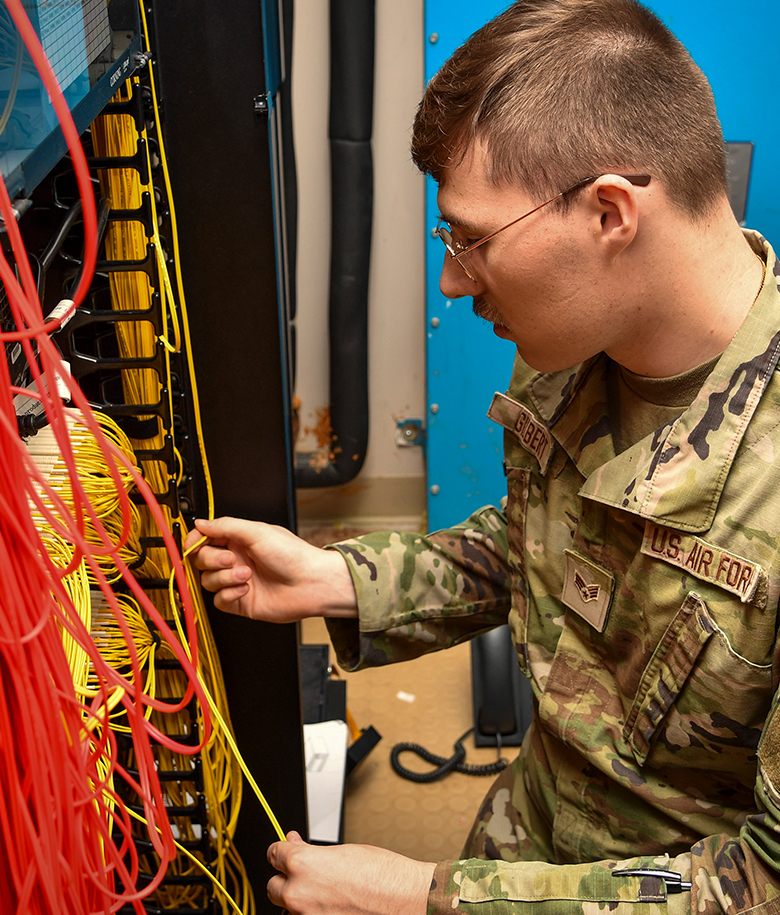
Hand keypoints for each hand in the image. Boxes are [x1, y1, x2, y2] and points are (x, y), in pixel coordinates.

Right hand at [184, 517, 357, 622]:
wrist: (311, 583)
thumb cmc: (292, 555)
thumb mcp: (257, 532)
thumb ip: (225, 526)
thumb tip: (200, 523)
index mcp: (238, 539)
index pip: (204, 539)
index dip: (194, 542)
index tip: (192, 545)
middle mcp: (235, 559)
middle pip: (202, 560)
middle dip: (212, 559)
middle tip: (231, 559)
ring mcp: (236, 581)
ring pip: (208, 581)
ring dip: (224, 577)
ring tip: (246, 575)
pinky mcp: (240, 602)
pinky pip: (218, 600)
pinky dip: (228, 594)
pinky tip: (246, 589)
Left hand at [267, 832, 434, 914]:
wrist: (404, 900)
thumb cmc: (380, 874)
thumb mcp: (341, 851)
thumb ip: (310, 851)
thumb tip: (293, 844)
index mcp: (302, 864)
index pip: (273, 853)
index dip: (282, 852)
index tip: (286, 853)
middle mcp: (297, 893)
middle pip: (272, 885)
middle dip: (286, 879)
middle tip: (306, 875)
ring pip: (286, 908)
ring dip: (297, 901)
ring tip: (324, 894)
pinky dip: (312, 914)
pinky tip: (330, 907)